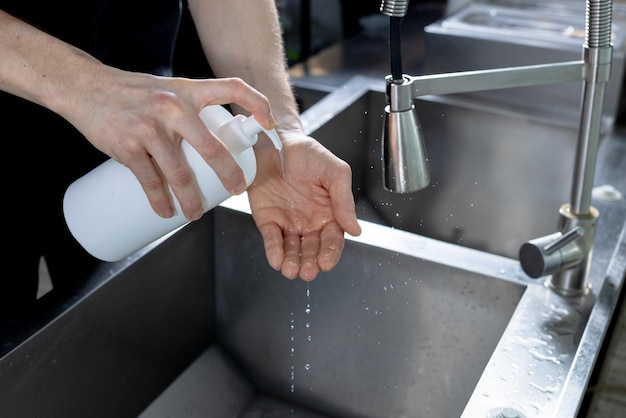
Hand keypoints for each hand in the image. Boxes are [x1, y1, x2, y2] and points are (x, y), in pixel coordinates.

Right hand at [61, 68, 274, 220]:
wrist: (84, 87)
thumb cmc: (132, 92)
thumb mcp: (167, 90)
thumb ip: (190, 111)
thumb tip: (213, 145)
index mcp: (188, 90)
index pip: (232, 88)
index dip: (257, 103)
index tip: (269, 123)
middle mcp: (173, 107)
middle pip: (212, 147)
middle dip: (229, 174)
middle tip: (237, 191)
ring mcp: (149, 128)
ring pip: (179, 173)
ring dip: (191, 200)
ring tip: (195, 214)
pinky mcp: (127, 146)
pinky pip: (149, 180)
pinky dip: (159, 201)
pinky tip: (164, 212)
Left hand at [247, 132, 361, 280]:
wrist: (275, 141)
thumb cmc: (307, 153)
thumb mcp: (334, 172)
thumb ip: (344, 201)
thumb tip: (355, 230)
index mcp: (329, 213)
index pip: (333, 240)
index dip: (330, 253)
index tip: (326, 263)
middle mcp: (310, 222)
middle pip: (313, 250)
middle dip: (310, 263)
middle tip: (308, 272)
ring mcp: (288, 222)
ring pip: (292, 250)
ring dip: (292, 262)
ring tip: (291, 270)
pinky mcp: (268, 220)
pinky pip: (272, 239)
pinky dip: (274, 251)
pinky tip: (276, 260)